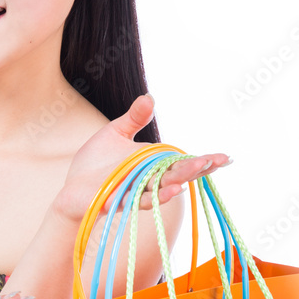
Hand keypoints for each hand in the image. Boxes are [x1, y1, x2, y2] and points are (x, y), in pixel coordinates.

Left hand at [53, 94, 230, 224]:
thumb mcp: (115, 133)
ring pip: (164, 187)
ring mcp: (136, 191)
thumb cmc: (95, 163)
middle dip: (198, 168)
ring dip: (181, 180)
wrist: (72, 186)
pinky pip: (142, 200)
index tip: (225, 157)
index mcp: (153, 164)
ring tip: (198, 171)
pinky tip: (172, 190)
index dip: (204, 161)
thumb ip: (133, 118)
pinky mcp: (121, 201)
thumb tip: (149, 97)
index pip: (183, 161)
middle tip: (218, 161)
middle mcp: (150, 179)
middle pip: (178, 174)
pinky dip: (157, 196)